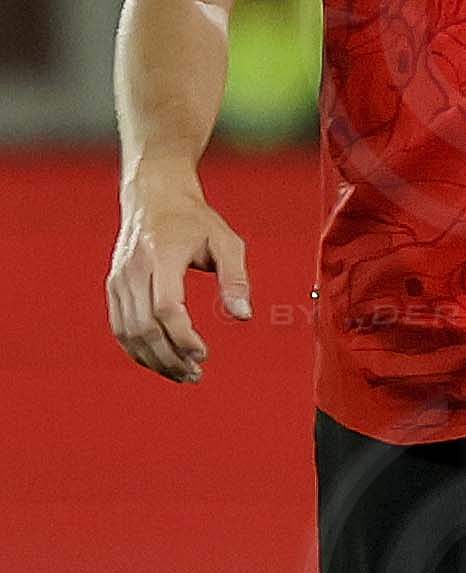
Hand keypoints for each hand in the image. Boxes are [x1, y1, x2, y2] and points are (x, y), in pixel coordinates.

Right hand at [107, 180, 249, 382]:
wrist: (154, 197)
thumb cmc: (194, 219)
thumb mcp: (227, 241)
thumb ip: (237, 279)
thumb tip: (244, 316)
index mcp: (162, 256)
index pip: (165, 307)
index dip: (182, 336)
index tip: (204, 354)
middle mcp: (134, 270)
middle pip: (144, 326)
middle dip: (169, 357)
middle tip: (196, 375)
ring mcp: (119, 279)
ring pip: (128, 331)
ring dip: (153, 359)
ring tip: (182, 374)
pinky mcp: (114, 286)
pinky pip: (120, 326)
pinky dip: (137, 349)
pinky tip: (160, 360)